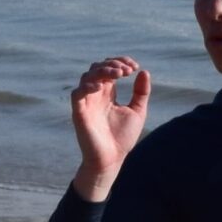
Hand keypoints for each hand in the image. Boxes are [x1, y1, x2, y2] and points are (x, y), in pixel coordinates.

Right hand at [69, 56, 150, 197]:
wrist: (111, 159)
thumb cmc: (122, 138)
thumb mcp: (137, 111)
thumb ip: (140, 93)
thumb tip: (144, 72)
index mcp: (108, 93)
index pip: (110, 68)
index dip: (120, 62)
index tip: (135, 67)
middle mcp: (96, 94)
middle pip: (98, 68)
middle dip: (113, 64)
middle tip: (127, 70)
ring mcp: (86, 102)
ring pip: (87, 76)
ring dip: (102, 70)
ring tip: (119, 74)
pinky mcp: (79, 112)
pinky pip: (77, 93)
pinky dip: (87, 86)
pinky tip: (102, 87)